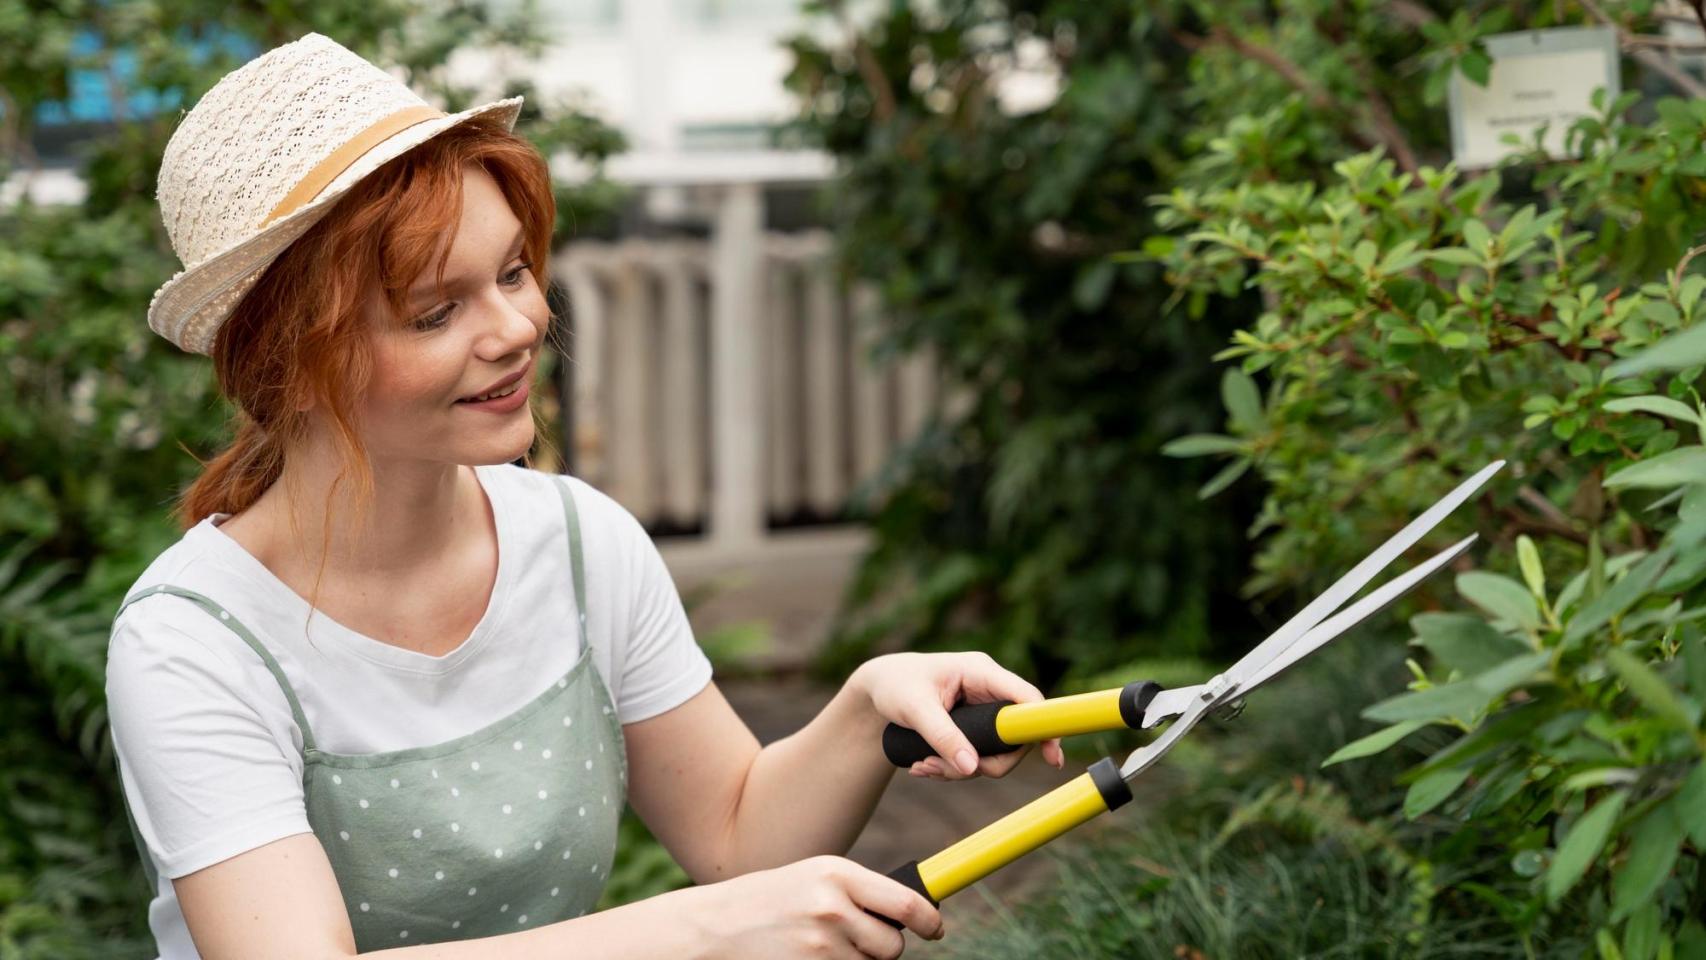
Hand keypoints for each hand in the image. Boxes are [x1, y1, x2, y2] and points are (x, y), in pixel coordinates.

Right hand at [677, 854, 942, 958]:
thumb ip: (861, 891)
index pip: (906, 904)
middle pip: (892, 946)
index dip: (929, 922)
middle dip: (883, 948)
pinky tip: (811, 959)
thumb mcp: (815, 878)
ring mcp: (819, 948)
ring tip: (820, 947)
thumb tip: (915, 913)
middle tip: (858, 940)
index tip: (934, 929)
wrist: (715, 928)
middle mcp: (831, 909)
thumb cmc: (772, 900)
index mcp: (837, 874)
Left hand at [853, 651, 1064, 780]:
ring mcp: (982, 708)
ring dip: (960, 769)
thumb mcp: (914, 710)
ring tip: (922, 767)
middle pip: (1012, 737)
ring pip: (993, 752)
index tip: (1052, 757)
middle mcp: (988, 689)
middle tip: (944, 771)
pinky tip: (924, 766)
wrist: (877, 687)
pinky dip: (953, 767)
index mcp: (980, 672)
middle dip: (982, 762)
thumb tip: (971, 768)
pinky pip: (977, 754)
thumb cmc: (894, 685)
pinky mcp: (973, 725)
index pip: (1026, 698)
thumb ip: (942, 737)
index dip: (1043, 727)